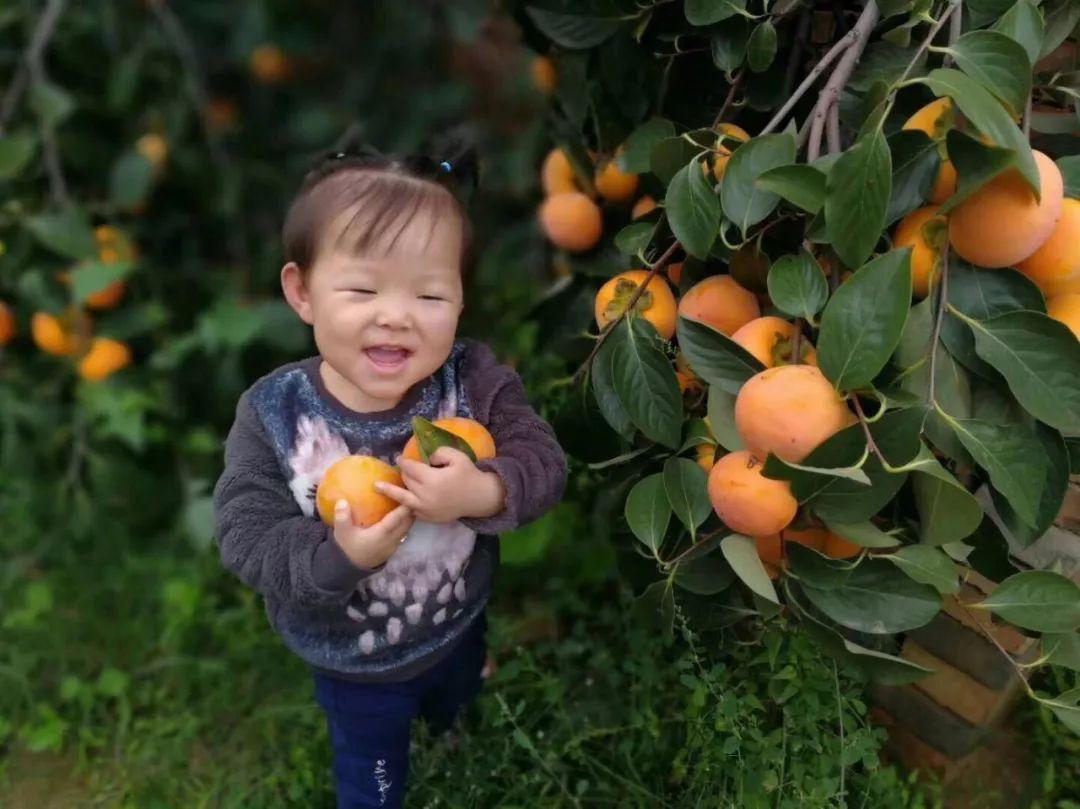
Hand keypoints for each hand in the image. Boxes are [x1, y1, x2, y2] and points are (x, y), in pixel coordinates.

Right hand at [332, 500, 414, 569]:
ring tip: (410, 502)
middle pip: (407, 523)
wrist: (350, 567)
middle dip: (411, 510)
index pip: (396, 520)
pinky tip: (402, 515)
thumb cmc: (347, 547)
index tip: (408, 495)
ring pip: (407, 529)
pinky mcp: (393, 548)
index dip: (403, 508)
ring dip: (409, 517)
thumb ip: (342, 517)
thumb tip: (342, 501)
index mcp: (380, 535)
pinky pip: (403, 533)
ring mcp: (394, 545)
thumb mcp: (341, 532)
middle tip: (412, 495)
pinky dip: (405, 523)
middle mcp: (390, 540)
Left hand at [375, 447, 505, 523]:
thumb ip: (438, 453)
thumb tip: (426, 459)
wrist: (480, 498)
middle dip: (404, 473)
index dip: (404, 462)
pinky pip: (412, 510)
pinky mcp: (430, 518)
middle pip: (407, 481)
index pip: (411, 468)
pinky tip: (401, 500)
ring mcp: (427, 509)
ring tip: (378, 488)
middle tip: (402, 468)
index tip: (398, 458)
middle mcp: (426, 496)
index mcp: (432, 480)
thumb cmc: (469, 475)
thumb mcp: (456, 456)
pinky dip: (406, 504)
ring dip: (393, 491)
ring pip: (404, 498)